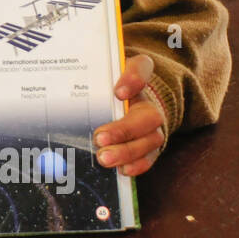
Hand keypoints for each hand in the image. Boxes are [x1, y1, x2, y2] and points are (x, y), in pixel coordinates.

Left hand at [94, 54, 165, 176]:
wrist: (127, 106)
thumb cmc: (111, 89)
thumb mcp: (104, 74)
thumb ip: (98, 73)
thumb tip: (85, 83)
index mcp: (139, 78)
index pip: (142, 68)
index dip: (133, 79)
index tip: (118, 92)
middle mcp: (150, 103)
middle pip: (148, 116)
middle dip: (123, 129)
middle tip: (99, 138)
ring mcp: (153, 128)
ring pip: (149, 141)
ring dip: (126, 151)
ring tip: (104, 157)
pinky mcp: (150, 148)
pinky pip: (149, 158)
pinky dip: (137, 165)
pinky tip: (122, 170)